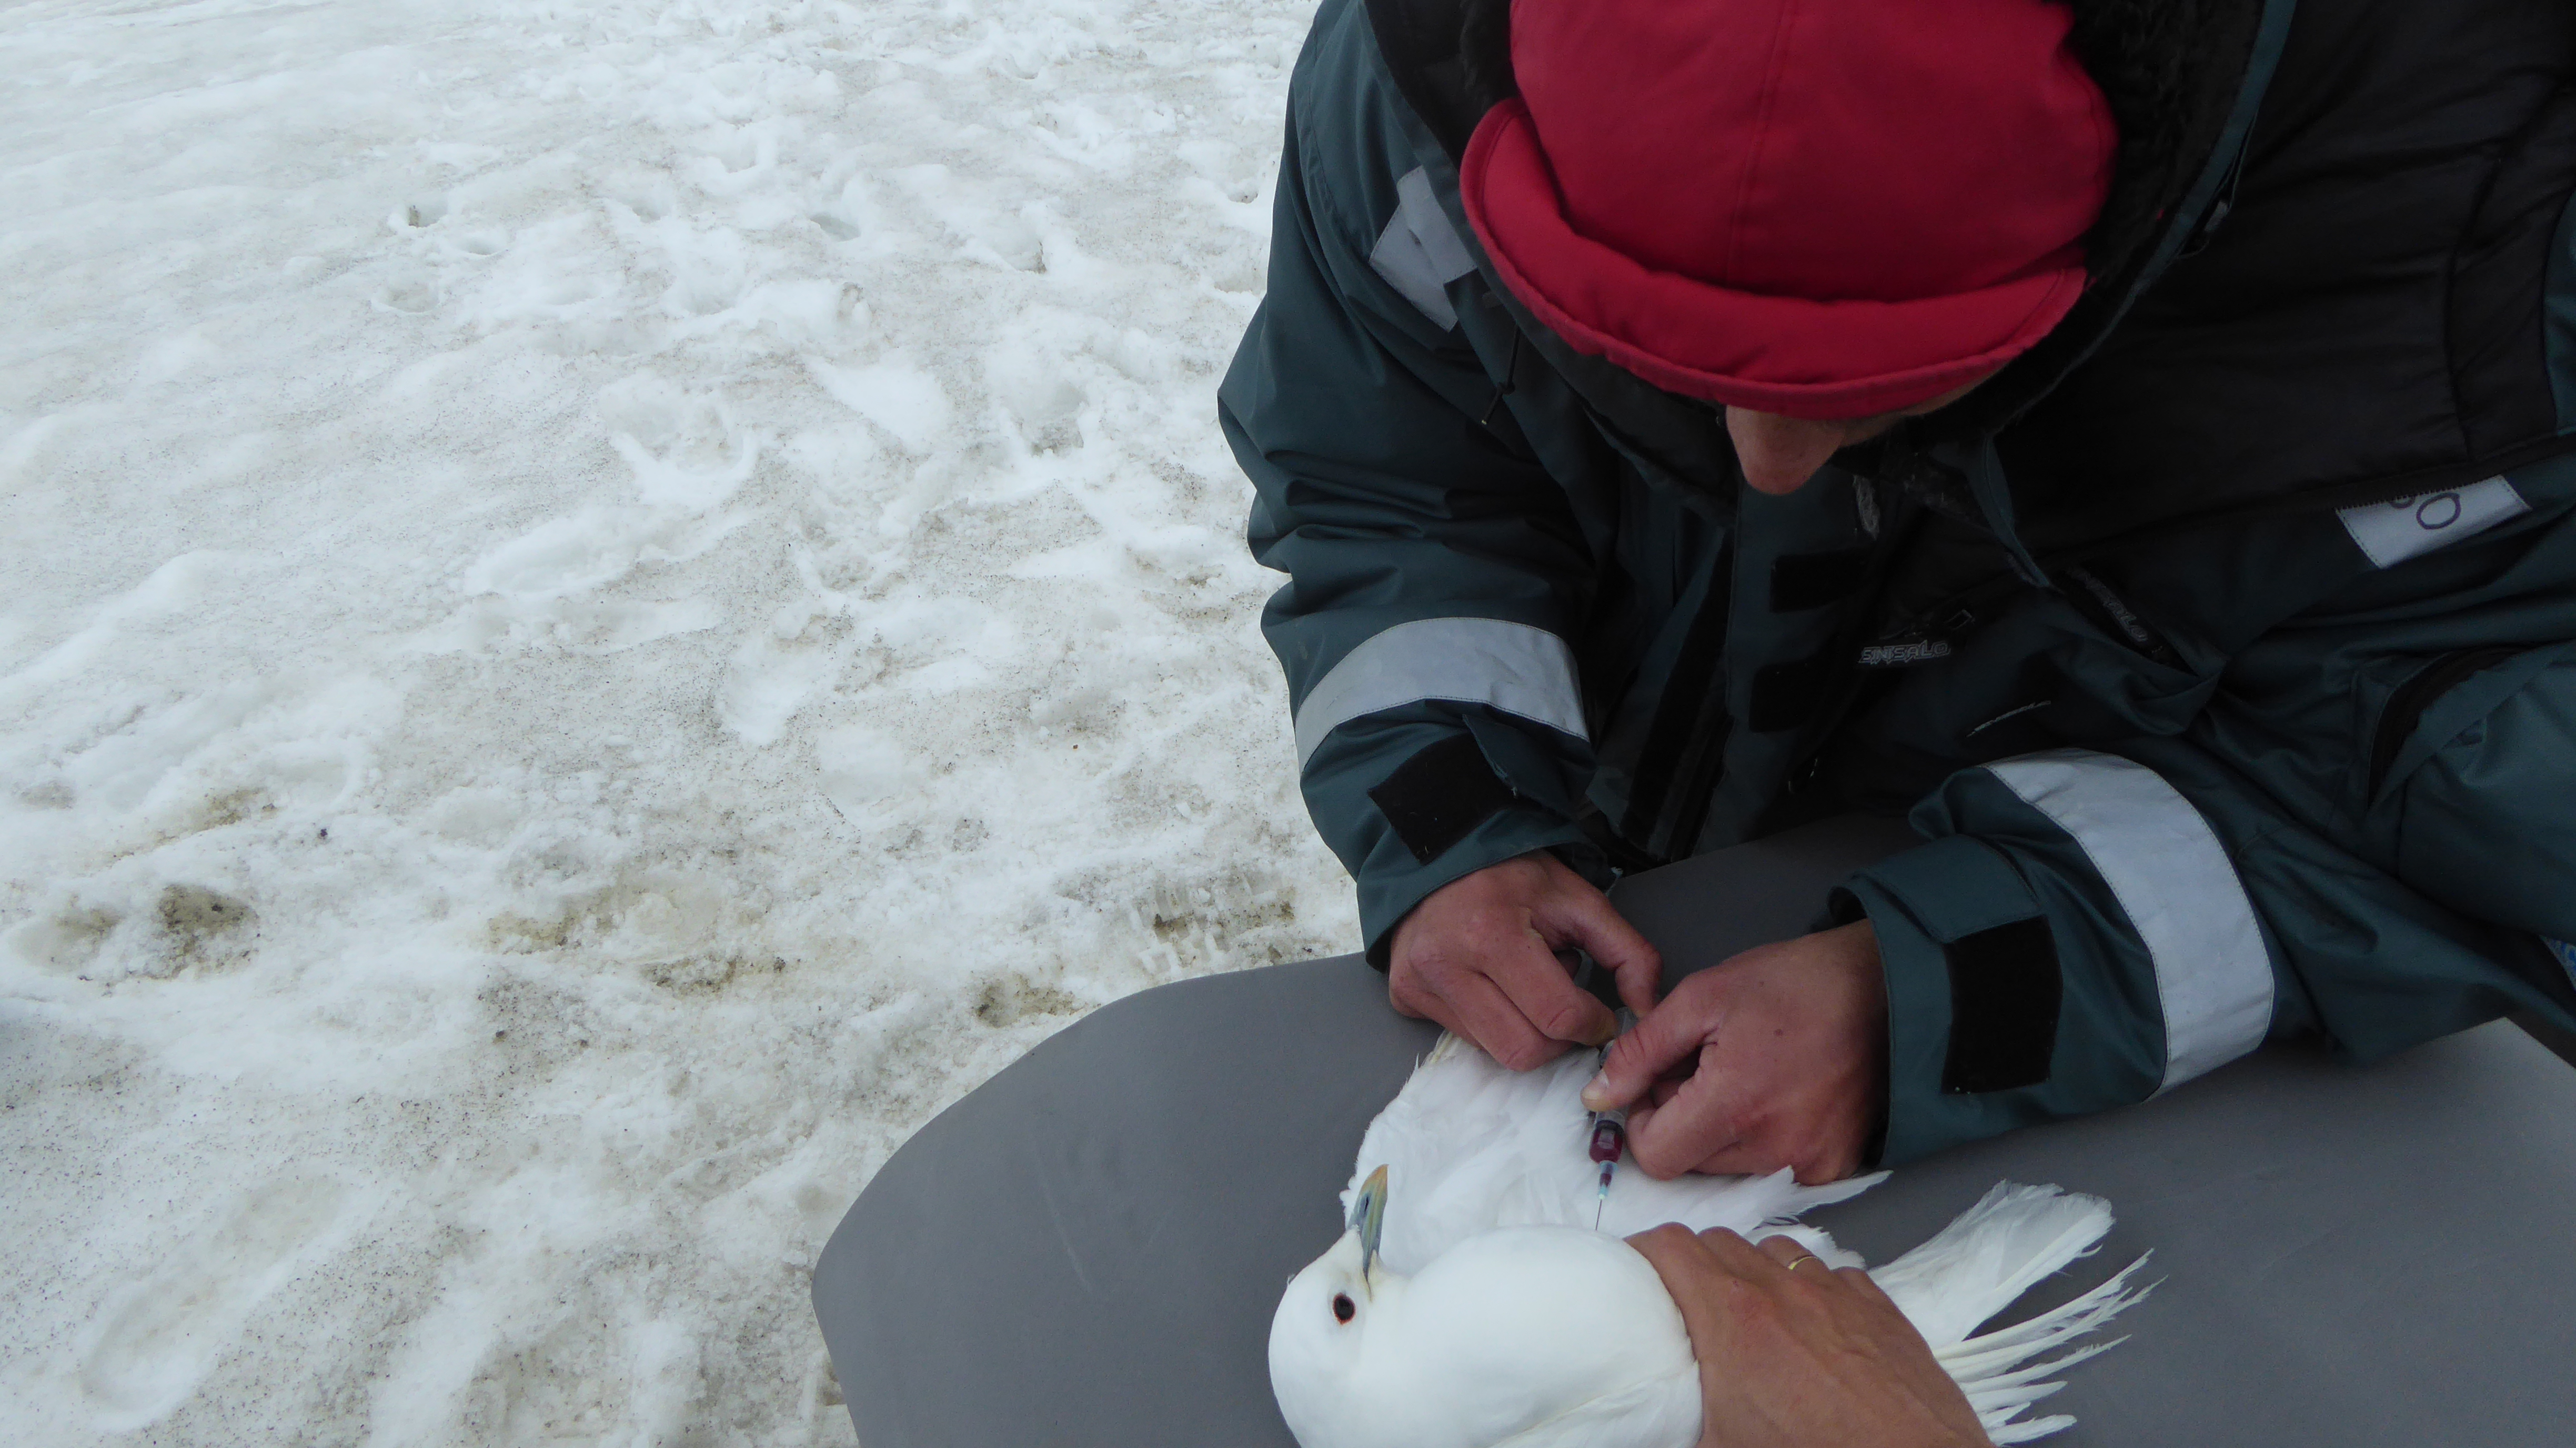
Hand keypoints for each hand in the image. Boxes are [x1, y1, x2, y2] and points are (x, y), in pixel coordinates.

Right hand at [1386, 852, 1660, 1069]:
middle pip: (1525, 1050)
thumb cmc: (1514, 877)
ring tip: (1525, 986)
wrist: (1444, 855)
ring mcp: (1419, 983)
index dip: (1592, 1025)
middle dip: (1559, 1039)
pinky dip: (1492, 1025)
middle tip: (1565, 1006)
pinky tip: (1494, 986)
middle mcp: (1446, 963)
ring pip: (1495, 1053)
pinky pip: (1466, 1039)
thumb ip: (1628, 952)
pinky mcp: (1404, 996)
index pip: (1557, 1017)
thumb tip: (1648, 1008)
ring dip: (1525, 1030)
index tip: (1599, 1015)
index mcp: (1492, 933)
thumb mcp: (1581, 901)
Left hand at [1581, 921, 1884, 1183]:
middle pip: (1689, 1163)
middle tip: (1707, 1067)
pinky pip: (1771, 1169)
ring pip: (1727, 1169)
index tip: (1660, 1083)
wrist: (1886, 988)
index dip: (1643, 1119)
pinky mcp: (1833, 1168)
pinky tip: (1777, 1094)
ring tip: (1747, 1075)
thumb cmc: (1795, 984)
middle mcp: (1775, 1148)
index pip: (1654, 1156)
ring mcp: (1809, 1163)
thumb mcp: (1702, 997)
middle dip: (1682, 1119)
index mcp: (1735, 1104)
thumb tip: (1598, 1095)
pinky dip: (1760, 1139)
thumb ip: (1641, 1051)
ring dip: (1720, 1130)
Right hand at [1628, 1225, 1992, 1447]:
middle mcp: (1783, 1291)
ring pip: (1777, 1249)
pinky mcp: (1881, 1310)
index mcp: (1732, 1319)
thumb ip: (1671, 1427)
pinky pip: (1836, 1273)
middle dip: (1693, 1262)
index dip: (1644, 1252)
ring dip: (1753, 1268)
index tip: (1635, 1270)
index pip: (1672, 1245)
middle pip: (1719, 1241)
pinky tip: (1814, 1322)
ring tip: (1749, 1310)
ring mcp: (1837, 1295)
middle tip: (1683, 1301)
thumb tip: (1641, 1431)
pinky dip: (1813, 1286)